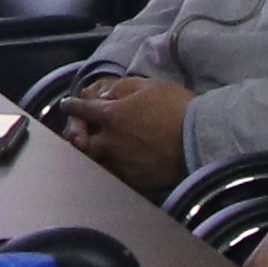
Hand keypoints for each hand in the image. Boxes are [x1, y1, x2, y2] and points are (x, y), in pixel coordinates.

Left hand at [49, 73, 192, 195]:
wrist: (199, 138)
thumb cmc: (176, 107)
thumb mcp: (148, 86)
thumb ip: (120, 89)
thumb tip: (102, 95)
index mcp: (110, 115)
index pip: (81, 109)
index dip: (73, 106)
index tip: (68, 105)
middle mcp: (109, 141)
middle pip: (80, 140)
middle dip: (76, 134)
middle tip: (77, 133)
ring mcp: (119, 163)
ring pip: (93, 161)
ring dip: (90, 155)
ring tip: (92, 152)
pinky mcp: (132, 180)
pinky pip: (111, 177)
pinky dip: (107, 170)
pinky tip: (111, 166)